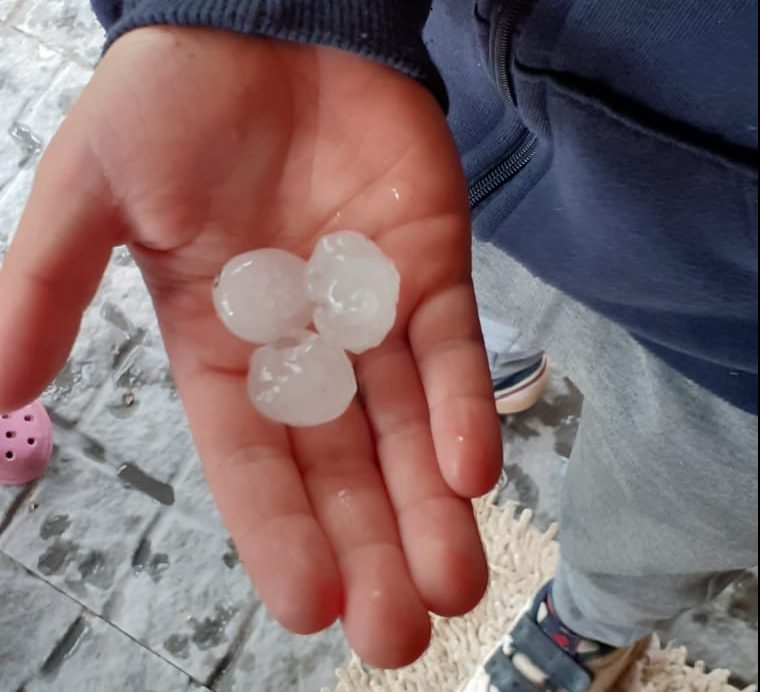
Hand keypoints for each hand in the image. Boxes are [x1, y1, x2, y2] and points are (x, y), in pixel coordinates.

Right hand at [0, 28, 501, 666]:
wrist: (262, 21)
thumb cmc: (167, 104)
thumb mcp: (88, 194)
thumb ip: (46, 289)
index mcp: (221, 346)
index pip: (251, 462)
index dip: (279, 536)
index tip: (310, 609)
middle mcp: (303, 346)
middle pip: (341, 467)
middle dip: (371, 549)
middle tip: (400, 637)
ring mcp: (373, 312)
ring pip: (406, 428)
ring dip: (431, 507)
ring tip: (453, 588)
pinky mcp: (431, 268)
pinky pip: (450, 350)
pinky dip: (462, 409)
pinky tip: (471, 474)